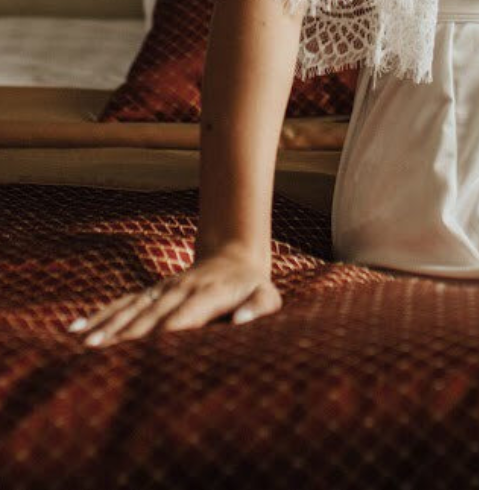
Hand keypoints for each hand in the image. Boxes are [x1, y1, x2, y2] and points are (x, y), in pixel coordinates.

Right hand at [66, 243, 280, 346]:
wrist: (234, 258)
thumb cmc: (252, 288)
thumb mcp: (267, 296)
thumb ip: (259, 308)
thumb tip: (244, 322)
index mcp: (210, 293)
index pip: (186, 315)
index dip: (167, 331)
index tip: (146, 350)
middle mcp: (181, 289)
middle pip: (151, 314)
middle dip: (127, 334)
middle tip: (99, 355)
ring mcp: (162, 290)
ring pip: (132, 308)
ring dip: (107, 326)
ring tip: (83, 345)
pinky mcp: (151, 293)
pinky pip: (123, 304)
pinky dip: (100, 316)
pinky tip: (76, 330)